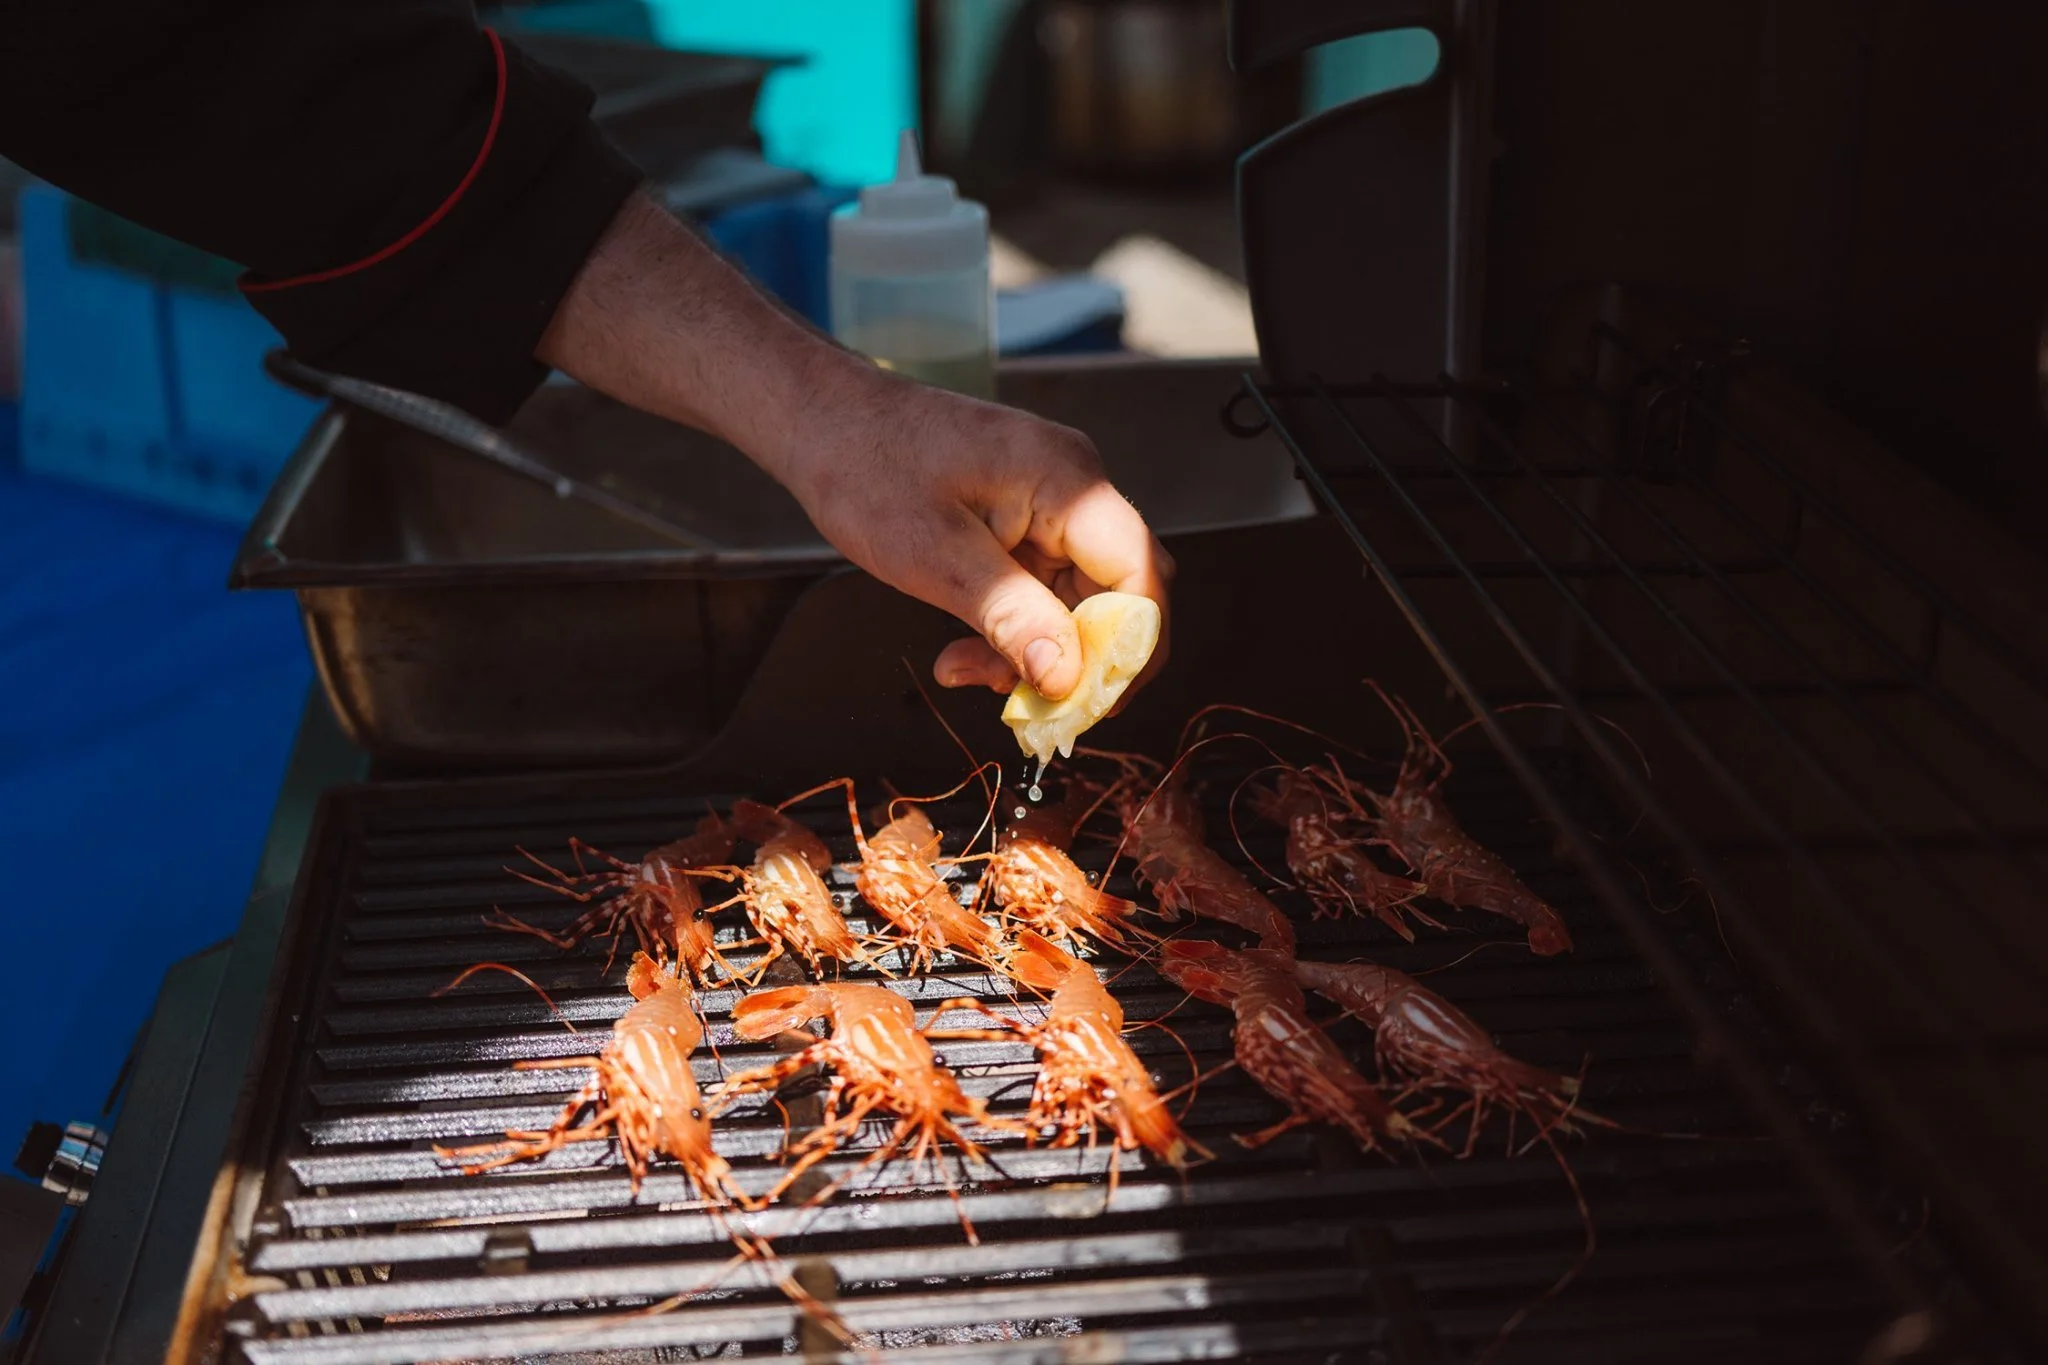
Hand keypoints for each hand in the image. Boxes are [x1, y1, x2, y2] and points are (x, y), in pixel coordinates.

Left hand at [771, 362, 1172, 701]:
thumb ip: (1010, 616)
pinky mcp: (1030, 523)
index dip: (1127, 650)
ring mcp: (1055, 506)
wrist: (826, 424)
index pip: (1140, 576)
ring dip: (1037, 652)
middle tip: (1020, 703)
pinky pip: (1046, 592)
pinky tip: (965, 651)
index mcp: (1068, 483)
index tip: (1084, 704)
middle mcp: (1077, 490)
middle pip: (1119, 596)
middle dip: (1076, 660)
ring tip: (964, 669)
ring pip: (1081, 604)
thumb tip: (1067, 678)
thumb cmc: (869, 469)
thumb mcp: (935, 556)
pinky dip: (1016, 631)